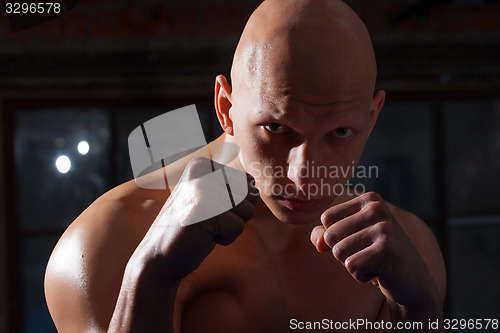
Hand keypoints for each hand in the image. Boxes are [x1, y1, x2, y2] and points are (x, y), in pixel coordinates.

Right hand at [133, 157, 258, 281]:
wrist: (160, 256)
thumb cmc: (192, 227)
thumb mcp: (212, 198)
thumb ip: (235, 188)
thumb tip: (255, 189)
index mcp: (202, 164)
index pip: (246, 181)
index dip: (235, 203)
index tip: (209, 209)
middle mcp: (202, 172)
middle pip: (249, 194)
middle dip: (236, 214)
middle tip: (208, 220)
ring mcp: (202, 190)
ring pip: (247, 210)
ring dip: (231, 227)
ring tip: (206, 228)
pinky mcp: (206, 212)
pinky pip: (238, 227)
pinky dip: (226, 238)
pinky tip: (205, 237)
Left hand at [310, 192, 439, 309]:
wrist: (413, 280)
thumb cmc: (376, 255)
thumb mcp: (351, 238)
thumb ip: (325, 234)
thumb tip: (318, 242)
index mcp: (369, 199)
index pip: (327, 218)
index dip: (336, 237)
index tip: (361, 241)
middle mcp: (377, 209)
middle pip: (330, 236)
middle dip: (343, 253)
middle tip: (368, 255)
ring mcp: (384, 229)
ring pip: (338, 252)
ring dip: (353, 265)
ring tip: (374, 263)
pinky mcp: (386, 251)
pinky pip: (351, 266)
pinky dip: (361, 276)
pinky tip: (380, 272)